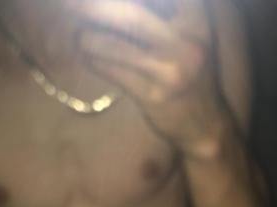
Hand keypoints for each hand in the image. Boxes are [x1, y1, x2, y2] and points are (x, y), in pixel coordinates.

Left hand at [72, 0, 224, 159]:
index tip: (102, 6)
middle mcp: (186, 41)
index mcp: (196, 17)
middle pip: (132, 14)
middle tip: (71, 4)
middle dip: (96, 9)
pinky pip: (113, 72)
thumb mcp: (191, 35)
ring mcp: (170, 71)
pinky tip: (89, 56)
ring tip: (80, 36)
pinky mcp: (152, 96)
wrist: (205, 125)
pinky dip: (95, 61)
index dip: (120, 3)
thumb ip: (164, 14)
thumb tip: (113, 8)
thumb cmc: (191, 74)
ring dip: (88, 38)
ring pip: (116, 46)